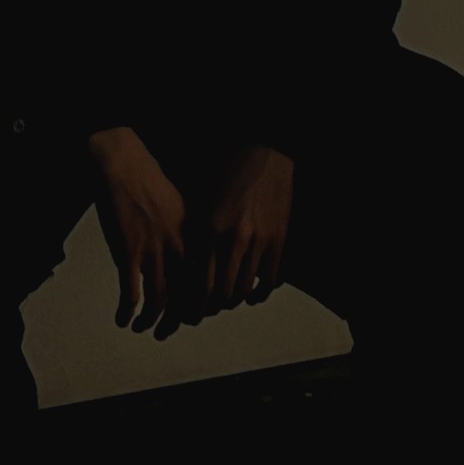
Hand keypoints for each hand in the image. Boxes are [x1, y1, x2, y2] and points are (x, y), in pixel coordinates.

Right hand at [87, 129, 188, 335]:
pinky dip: (127, 313)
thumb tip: (184, 266)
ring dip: (148, 321)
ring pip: (158, 303)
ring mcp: (154, 252)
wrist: (122, 164)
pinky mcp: (128, 254)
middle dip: (174, 322)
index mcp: (194, 237)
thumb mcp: (179, 210)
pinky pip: (131, 295)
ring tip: (140, 327)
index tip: (188, 316)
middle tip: (164, 331)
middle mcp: (179, 248)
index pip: (204, 283)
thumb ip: (184, 238)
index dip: (196, 306)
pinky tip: (121, 318)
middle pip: (185, 299)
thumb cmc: (148, 182)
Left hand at [159, 144, 292, 337]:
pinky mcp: (279, 239)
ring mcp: (259, 241)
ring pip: (244, 290)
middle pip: (220, 293)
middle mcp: (233, 239)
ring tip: (226, 299)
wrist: (263, 149)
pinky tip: (251, 293)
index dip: (193, 306)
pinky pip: (270, 280)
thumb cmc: (226, 171)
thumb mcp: (200, 201)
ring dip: (233, 299)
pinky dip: (259, 293)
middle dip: (211, 307)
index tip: (188, 315)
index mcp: (208, 229)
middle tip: (205, 311)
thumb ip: (194, 235)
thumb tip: (184, 269)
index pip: (198, 284)